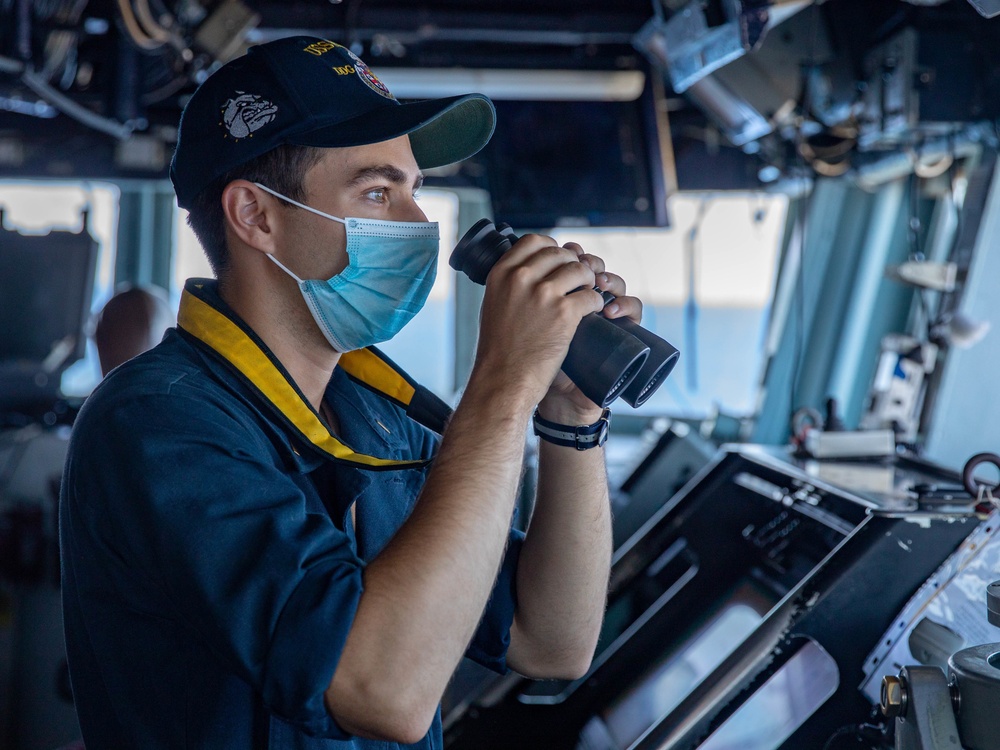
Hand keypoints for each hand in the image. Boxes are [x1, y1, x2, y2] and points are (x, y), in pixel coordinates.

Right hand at [471, 233, 605, 407]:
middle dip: (574, 263)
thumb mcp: (494, 306)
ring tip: (589, 291)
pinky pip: (591, 295)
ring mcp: (544, 293)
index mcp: (501, 274)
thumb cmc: (498, 351)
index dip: (552, 247)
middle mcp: (521, 278)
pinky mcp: (564, 312)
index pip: (534, 241)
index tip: (559, 258)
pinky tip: (594, 311)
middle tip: (579, 278)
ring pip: (580, 270)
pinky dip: (596, 302)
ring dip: (590, 280)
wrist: (503, 380)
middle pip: (560, 253)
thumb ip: (509, 286)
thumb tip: (528, 272)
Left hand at [538, 243, 643, 422]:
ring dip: (608, 279)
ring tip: (597, 285)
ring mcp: (605, 315)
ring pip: (616, 283)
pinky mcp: (621, 332)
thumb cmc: (536, 364)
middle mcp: (585, 302)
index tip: (565, 253)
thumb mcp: (524, 326)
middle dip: (588, 264)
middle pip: (596, 267)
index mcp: (562, 295)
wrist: (554, 399)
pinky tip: (610, 310)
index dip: (571, 253)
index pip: (574, 261)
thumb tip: (516, 266)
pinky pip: (632, 308)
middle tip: (581, 268)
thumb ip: (524, 299)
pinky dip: (625, 305)